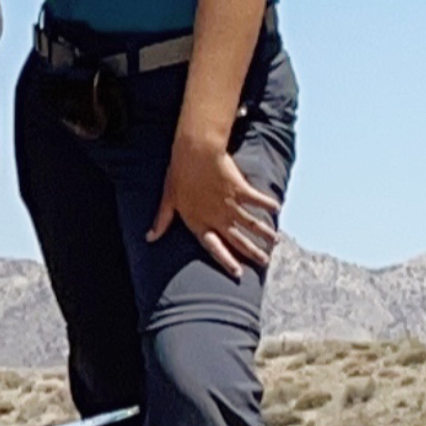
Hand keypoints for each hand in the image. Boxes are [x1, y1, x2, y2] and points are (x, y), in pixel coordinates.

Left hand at [151, 129, 282, 276]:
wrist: (195, 152)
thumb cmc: (179, 174)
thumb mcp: (168, 199)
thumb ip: (162, 221)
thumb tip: (149, 238)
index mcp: (199, 222)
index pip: (214, 247)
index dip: (226, 261)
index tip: (238, 273)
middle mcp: (217, 218)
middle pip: (238, 240)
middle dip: (252, 252)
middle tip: (264, 261)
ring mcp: (230, 205)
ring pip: (251, 224)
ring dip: (264, 233)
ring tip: (275, 241)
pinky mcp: (240, 190)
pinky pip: (257, 201)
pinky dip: (268, 204)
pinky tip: (277, 209)